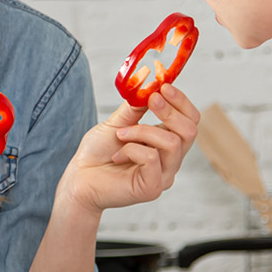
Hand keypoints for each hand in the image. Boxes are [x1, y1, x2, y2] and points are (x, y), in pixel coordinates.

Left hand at [61, 83, 200, 214]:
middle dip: (171, 110)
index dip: (181, 101)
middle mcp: (171, 160)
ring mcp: (164, 175)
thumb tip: (153, 83)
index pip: (191, 120)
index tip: (163, 85)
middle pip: (191, 131)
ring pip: (172, 142)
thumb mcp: (119, 121)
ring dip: (142, 131)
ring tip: (120, 135)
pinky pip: (152, 158)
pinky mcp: (153, 188)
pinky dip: (131, 149)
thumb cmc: (99, 152)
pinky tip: (117, 156)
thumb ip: (137, 106)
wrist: (80, 177)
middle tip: (151, 99)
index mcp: (167, 143)